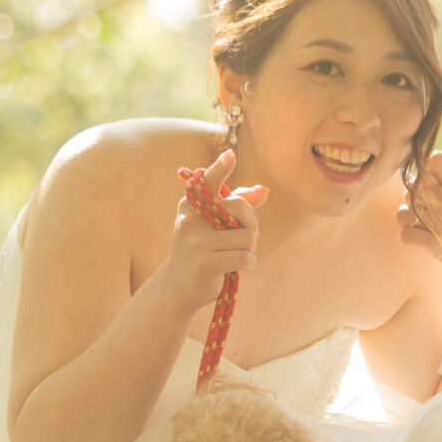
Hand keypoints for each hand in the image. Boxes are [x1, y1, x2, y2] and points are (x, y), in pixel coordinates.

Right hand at [159, 148, 266, 312]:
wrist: (177, 287)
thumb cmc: (202, 251)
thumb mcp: (214, 226)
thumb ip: (237, 206)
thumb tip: (264, 190)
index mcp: (191, 205)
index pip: (208, 181)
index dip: (221, 168)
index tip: (231, 155)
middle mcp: (191, 218)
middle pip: (241, 208)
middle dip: (251, 224)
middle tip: (245, 238)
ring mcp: (196, 241)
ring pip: (247, 237)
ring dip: (250, 249)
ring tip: (236, 257)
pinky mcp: (206, 262)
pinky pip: (245, 256)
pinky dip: (248, 263)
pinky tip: (237, 269)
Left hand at [400, 151, 441, 278]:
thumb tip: (433, 175)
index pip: (436, 160)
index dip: (428, 171)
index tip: (432, 183)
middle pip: (413, 186)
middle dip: (416, 197)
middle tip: (427, 208)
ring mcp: (441, 222)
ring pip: (404, 211)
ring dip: (409, 218)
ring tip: (421, 223)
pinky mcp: (435, 245)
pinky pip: (406, 235)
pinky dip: (411, 237)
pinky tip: (424, 238)